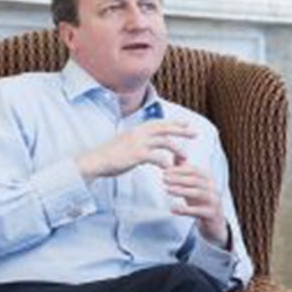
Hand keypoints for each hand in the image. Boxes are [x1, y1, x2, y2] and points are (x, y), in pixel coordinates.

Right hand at [76, 119, 197, 180]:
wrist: (95, 161)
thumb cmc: (110, 155)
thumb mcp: (126, 142)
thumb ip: (138, 140)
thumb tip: (148, 142)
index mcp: (137, 129)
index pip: (160, 122)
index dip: (174, 122)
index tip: (187, 123)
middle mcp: (139, 133)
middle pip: (166, 128)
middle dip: (182, 130)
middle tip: (195, 133)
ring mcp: (138, 143)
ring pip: (165, 143)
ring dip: (178, 150)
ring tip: (185, 157)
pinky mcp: (137, 155)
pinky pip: (157, 158)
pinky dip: (166, 163)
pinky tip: (169, 169)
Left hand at [163, 163, 230, 245]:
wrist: (214, 221)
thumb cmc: (201, 200)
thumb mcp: (192, 185)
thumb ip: (184, 170)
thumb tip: (175, 154)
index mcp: (207, 179)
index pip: (194, 170)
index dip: (180, 169)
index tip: (165, 170)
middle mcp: (212, 188)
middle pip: (196, 180)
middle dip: (179, 178)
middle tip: (163, 178)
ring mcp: (213, 201)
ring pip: (198, 193)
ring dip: (182, 191)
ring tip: (168, 190)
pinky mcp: (212, 214)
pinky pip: (199, 211)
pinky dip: (186, 210)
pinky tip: (173, 209)